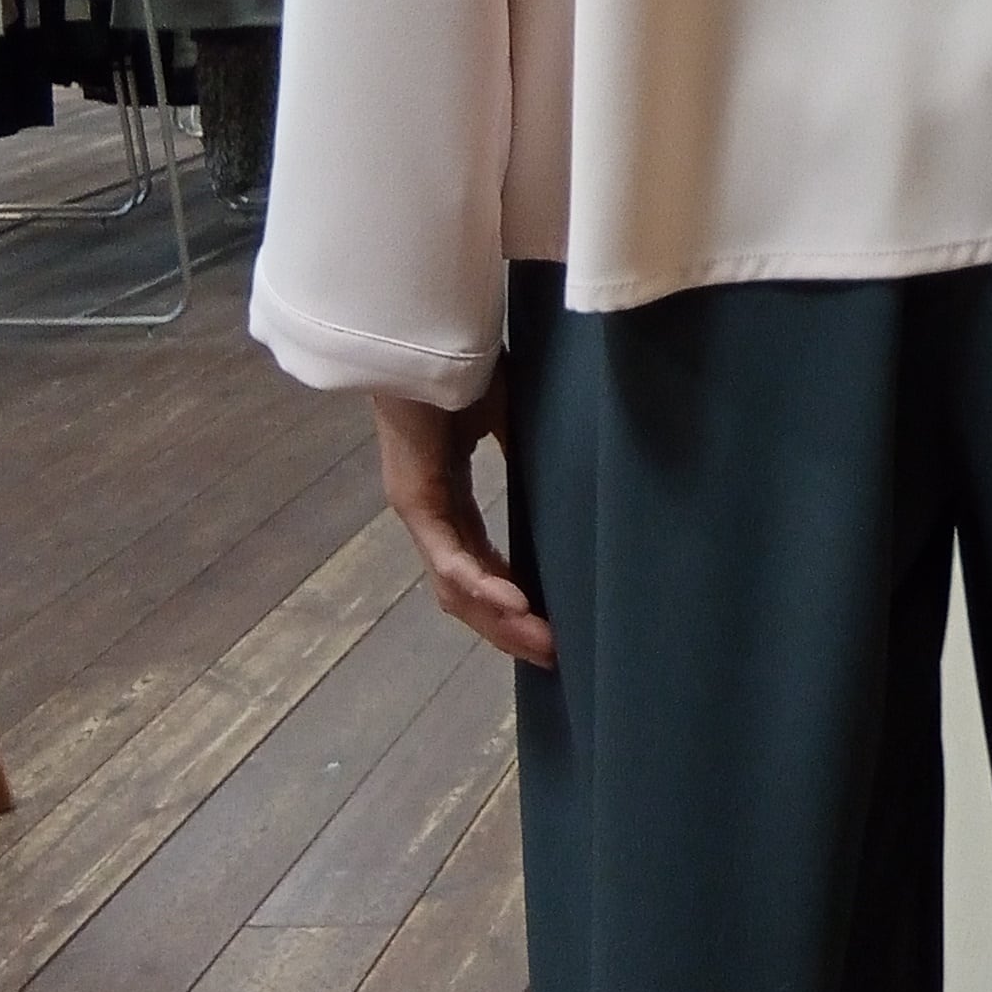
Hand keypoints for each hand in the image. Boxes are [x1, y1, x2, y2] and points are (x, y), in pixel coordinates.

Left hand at [373, 363, 555, 669]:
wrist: (420, 337)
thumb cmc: (464, 367)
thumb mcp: (507, 416)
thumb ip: (526, 447)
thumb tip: (576, 458)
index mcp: (450, 499)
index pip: (480, 565)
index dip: (512, 599)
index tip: (551, 624)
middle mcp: (431, 515)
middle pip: (466, 592)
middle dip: (508, 629)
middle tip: (553, 654)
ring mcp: (420, 511)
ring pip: (455, 587)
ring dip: (498, 621)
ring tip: (542, 644)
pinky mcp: (415, 500)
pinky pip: (447, 557)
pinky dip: (479, 583)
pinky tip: (513, 604)